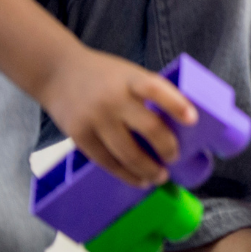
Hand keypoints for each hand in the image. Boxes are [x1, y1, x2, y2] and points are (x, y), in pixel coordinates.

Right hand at [37, 46, 197, 188]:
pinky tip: (137, 179)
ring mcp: (95, 118)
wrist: (57, 72)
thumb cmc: (103, 75)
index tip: (193, 119)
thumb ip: (147, 92)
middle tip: (175, 157)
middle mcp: (113, 98)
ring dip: (147, 168)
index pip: (156, 89)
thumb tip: (177, 122)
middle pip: (147, 126)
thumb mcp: (128, 74)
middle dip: (166, 146)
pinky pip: (105, 161)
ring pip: (126, 152)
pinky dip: (124, 174)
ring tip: (159, 177)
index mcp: (130, 79)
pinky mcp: (79, 136)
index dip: (176, 104)